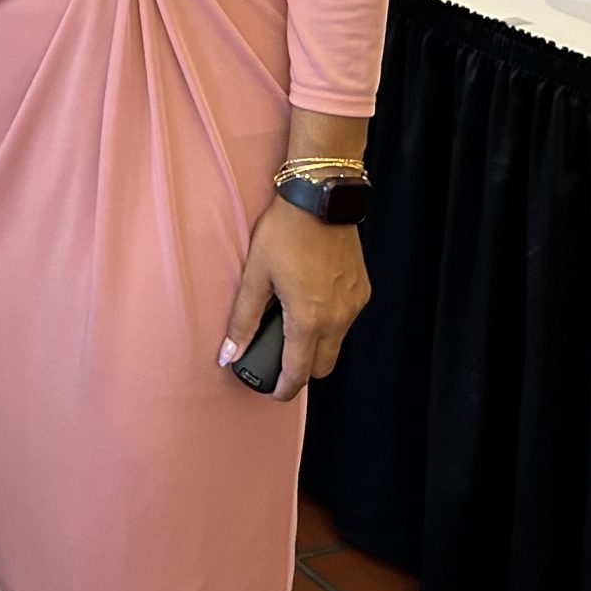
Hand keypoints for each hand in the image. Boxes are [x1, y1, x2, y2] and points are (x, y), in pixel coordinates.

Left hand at [220, 199, 367, 400]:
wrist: (321, 199)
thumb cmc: (284, 232)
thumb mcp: (255, 275)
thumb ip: (242, 320)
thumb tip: (228, 354)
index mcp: (308, 319)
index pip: (299, 373)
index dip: (283, 388)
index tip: (272, 390)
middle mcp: (338, 318)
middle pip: (322, 366)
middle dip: (302, 370)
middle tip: (278, 357)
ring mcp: (353, 305)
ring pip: (336, 344)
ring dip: (316, 345)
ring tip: (291, 324)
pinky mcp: (362, 291)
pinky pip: (346, 321)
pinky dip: (330, 323)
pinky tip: (310, 302)